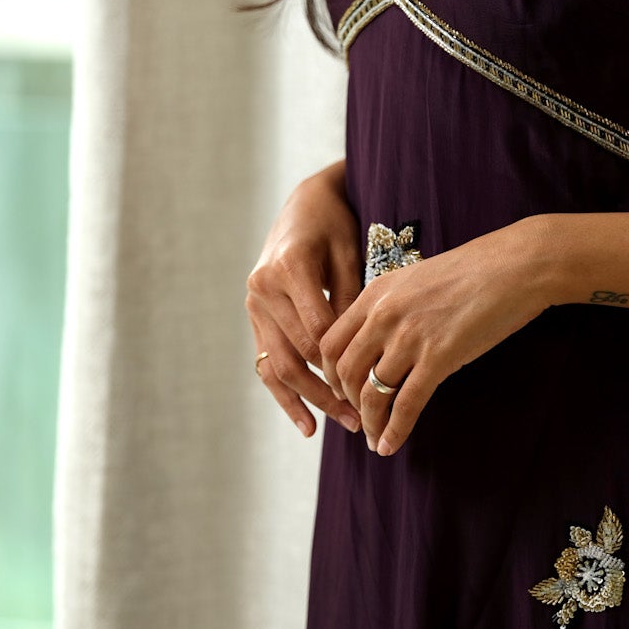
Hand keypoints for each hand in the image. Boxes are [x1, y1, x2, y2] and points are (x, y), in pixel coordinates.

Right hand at [245, 164, 364, 438]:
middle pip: (297, 354)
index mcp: (289, 269)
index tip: (374, 385)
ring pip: (279, 365)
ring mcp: (254, 304)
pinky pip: (267, 363)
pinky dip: (285, 396)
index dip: (345, 362)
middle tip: (360, 417)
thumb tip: (365, 352)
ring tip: (342, 423)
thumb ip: (353, 300)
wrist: (304, 205)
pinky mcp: (255, 316)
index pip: (319, 330)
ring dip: (310, 400)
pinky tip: (307, 424)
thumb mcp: (351, 253)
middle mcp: (264, 289)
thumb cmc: (336, 226)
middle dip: (329, 391)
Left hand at [318, 217, 553, 455]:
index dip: (330, 374)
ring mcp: (410, 337)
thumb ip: (392, 306)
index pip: (331, 342)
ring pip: (371, 393)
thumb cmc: (474, 271)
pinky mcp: (439, 357)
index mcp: (376, 293)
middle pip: (344, 371)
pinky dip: (394, 431)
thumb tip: (380, 339)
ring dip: (369, 423)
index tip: (341, 390)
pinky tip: (390, 446)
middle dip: (347, 401)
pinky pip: (406, 404)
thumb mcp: (417, 279)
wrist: (515, 265)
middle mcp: (384, 315)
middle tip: (358, 417)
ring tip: (373, 439)